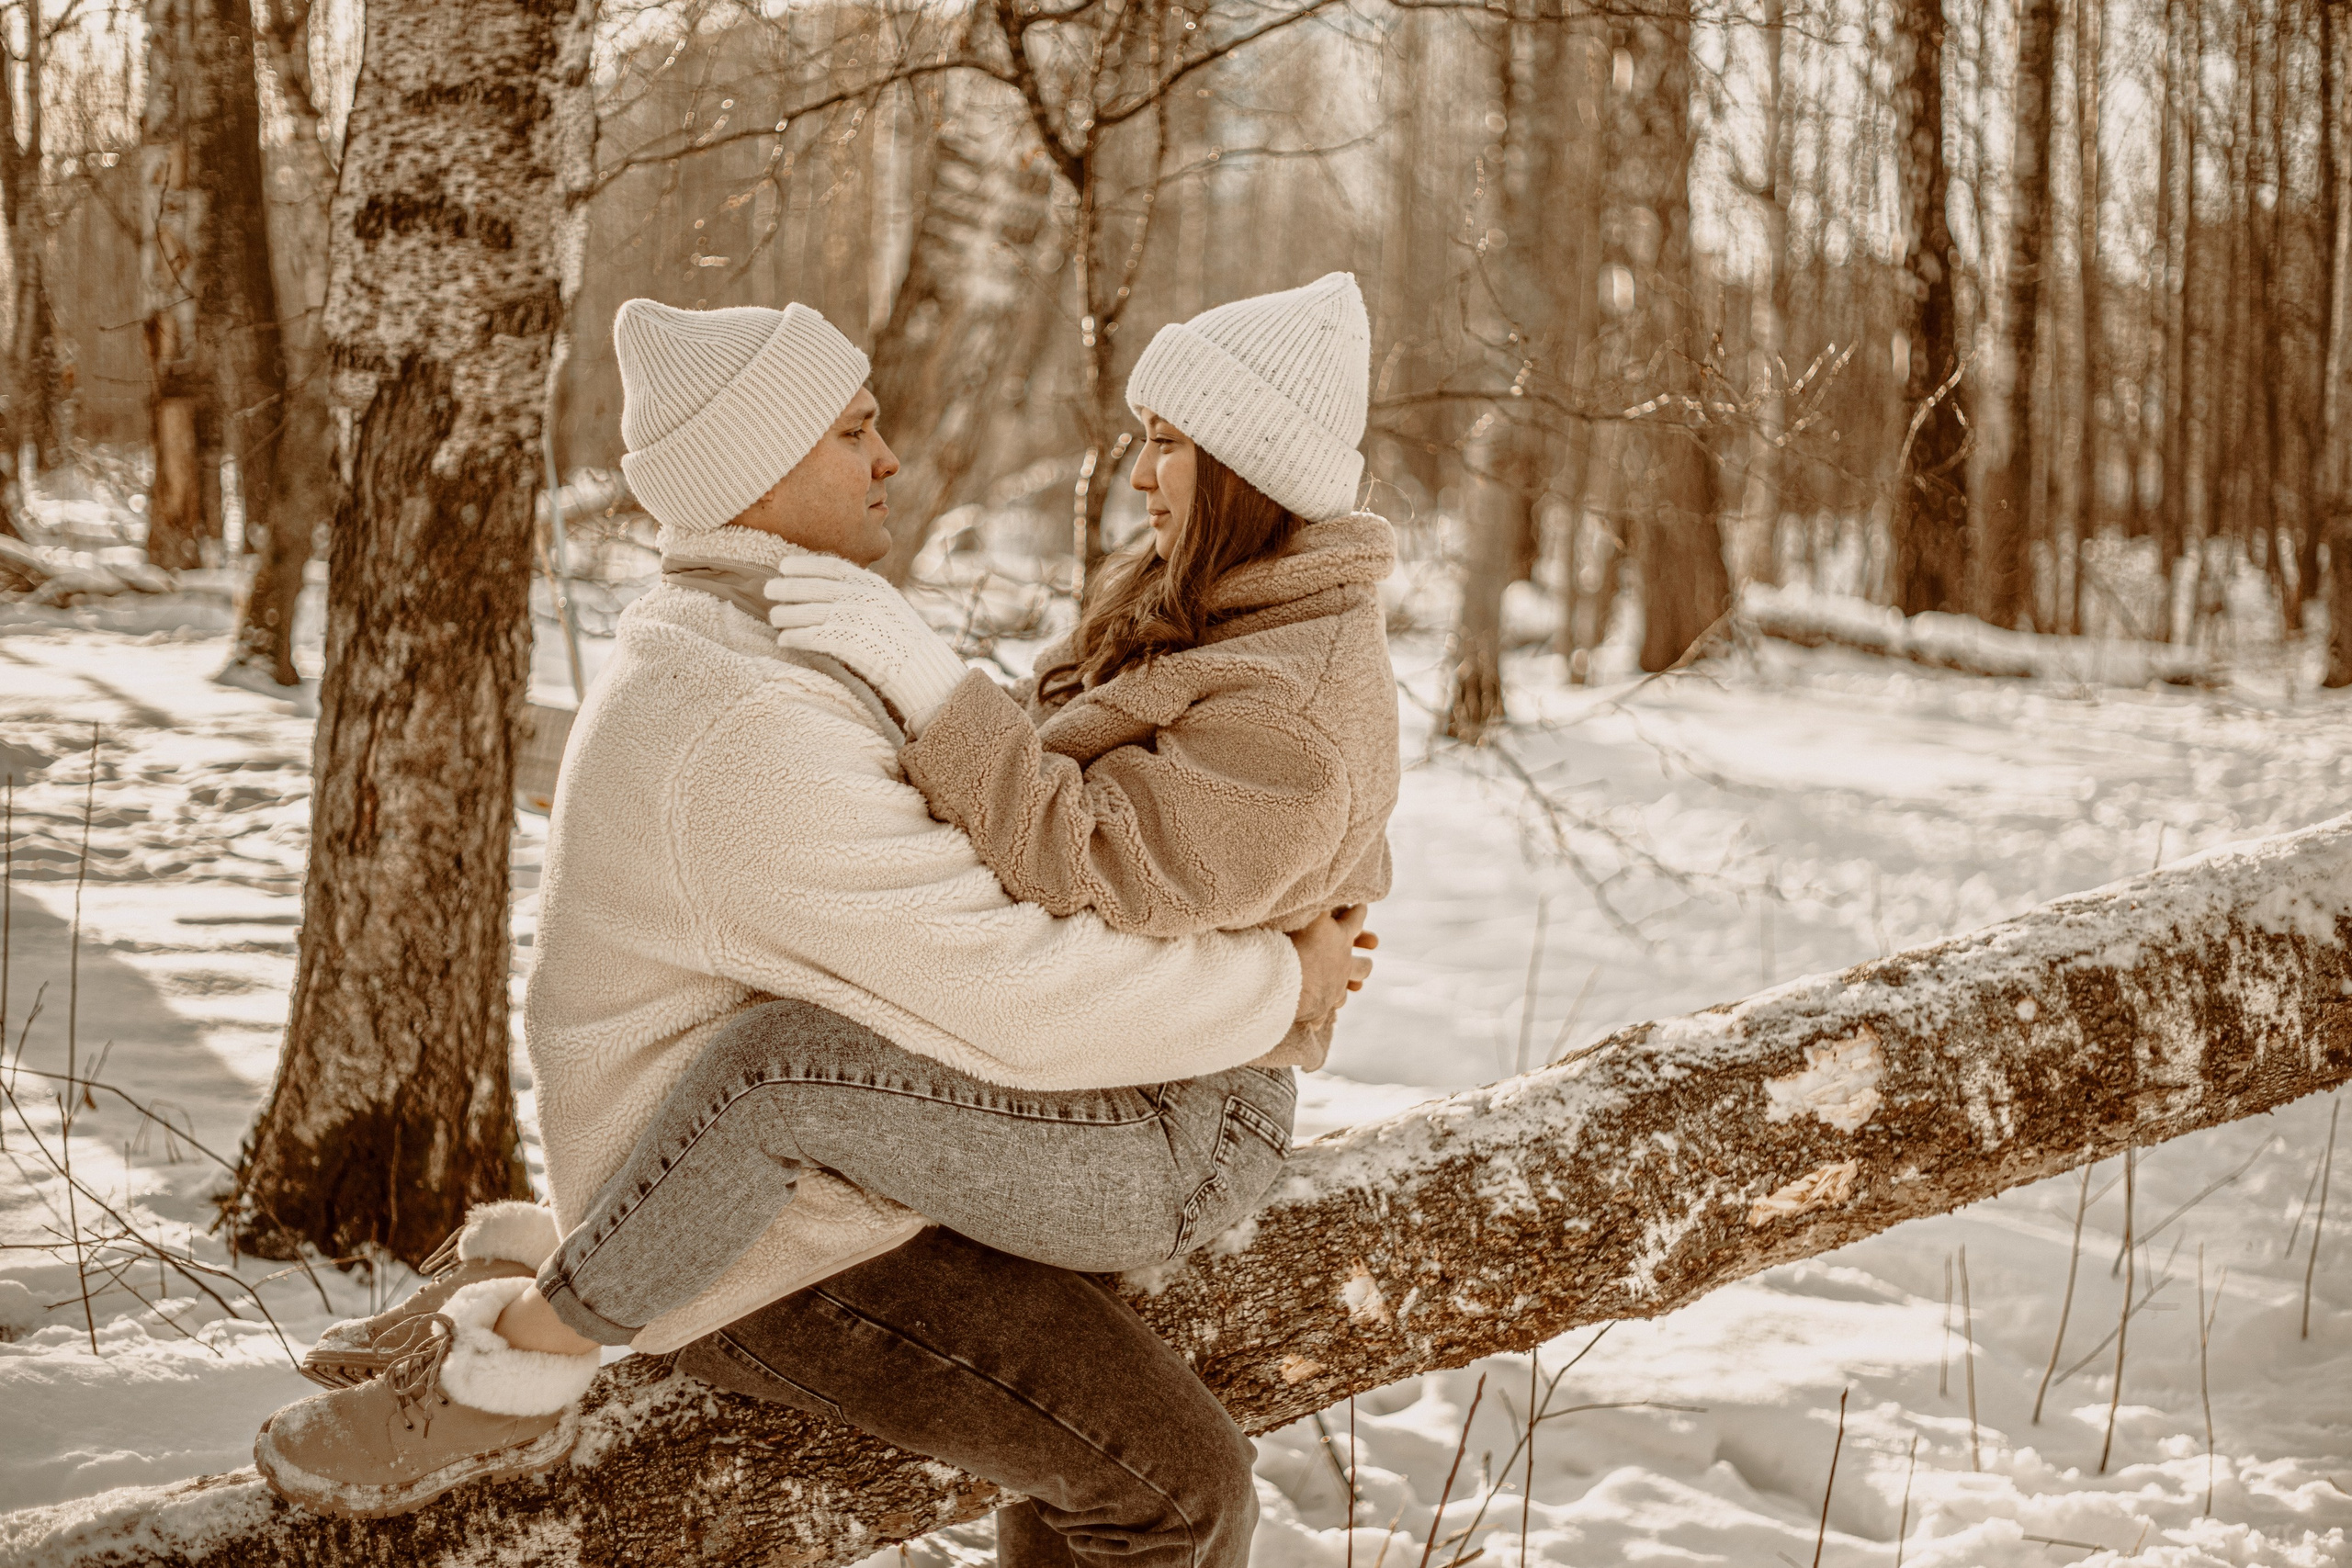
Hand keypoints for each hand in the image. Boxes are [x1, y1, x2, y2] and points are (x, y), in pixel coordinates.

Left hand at [765, 556, 969, 734]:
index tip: (784, 566)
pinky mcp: (852, 643)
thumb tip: (829, 590)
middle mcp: (865, 597)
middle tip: (768, 589)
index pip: (832, 567)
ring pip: (811, 611)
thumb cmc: (904, 642)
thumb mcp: (888, 607)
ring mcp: (858, 619)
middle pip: (816, 587)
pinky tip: (784, 639)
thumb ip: (863, 595)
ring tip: (773, 617)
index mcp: (874, 585)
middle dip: (788, 587)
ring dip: (787, 614)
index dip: (804, 565)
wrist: (924, 669)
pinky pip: (814, 637)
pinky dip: (796, 637)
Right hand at [1287, 905, 1377, 1024]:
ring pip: (1349, 989)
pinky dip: (1325, 1011)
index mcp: (1339, 937)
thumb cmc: (1288, 941)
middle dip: (1365, 959)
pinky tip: (1320, 1015)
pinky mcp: (1321, 1010)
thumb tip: (1316, 873)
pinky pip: (1327, 1012)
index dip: (1360, 911)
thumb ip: (1310, 898)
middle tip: (1368, 952)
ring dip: (1351, 984)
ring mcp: (1334, 989)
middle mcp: (1342, 964)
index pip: (1355, 919)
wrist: (1281, 982)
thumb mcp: (1302, 911)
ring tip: (1352, 986)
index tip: (1363, 905)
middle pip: (1363, 964)